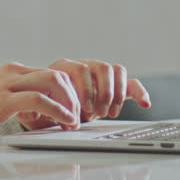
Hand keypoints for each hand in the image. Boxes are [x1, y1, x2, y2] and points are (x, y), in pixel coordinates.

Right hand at [0, 62, 81, 143]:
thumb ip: (18, 100)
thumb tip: (44, 112)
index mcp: (12, 72)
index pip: (52, 73)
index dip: (70, 92)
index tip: (76, 111)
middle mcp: (11, 73)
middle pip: (58, 74)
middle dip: (75, 96)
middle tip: (79, 117)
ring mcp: (5, 84)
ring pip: (52, 82)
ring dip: (69, 103)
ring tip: (73, 121)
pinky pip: (38, 99)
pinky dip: (57, 110)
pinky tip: (63, 122)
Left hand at [18, 59, 149, 128]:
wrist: (50, 110)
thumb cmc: (42, 110)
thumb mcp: (35, 111)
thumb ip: (36, 109)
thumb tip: (37, 110)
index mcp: (63, 68)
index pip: (79, 69)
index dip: (84, 90)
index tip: (83, 111)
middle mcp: (83, 66)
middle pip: (100, 67)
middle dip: (101, 92)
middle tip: (97, 113)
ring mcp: (99, 75)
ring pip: (115, 70)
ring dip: (115, 93)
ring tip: (108, 113)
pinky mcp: (113, 86)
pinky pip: (131, 83)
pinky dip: (139, 92)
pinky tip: (145, 104)